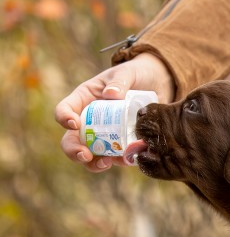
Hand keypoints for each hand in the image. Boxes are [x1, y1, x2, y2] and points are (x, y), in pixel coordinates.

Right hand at [54, 52, 174, 171]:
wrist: (158, 84)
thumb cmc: (136, 74)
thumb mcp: (127, 73)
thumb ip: (120, 81)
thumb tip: (111, 95)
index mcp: (84, 100)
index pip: (64, 110)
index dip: (64, 118)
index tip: (74, 124)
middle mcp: (90, 120)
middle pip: (72, 140)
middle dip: (74, 150)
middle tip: (85, 155)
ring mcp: (105, 134)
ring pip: (91, 154)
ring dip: (94, 163)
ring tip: (106, 163)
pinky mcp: (122, 143)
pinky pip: (117, 157)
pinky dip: (120, 161)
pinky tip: (129, 160)